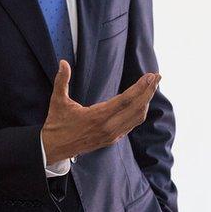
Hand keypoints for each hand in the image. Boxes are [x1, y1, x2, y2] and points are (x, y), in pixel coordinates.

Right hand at [41, 60, 159, 163]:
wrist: (53, 149)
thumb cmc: (56, 124)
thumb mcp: (57, 101)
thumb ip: (62, 81)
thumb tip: (62, 62)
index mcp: (97, 116)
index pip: (126, 100)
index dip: (140, 87)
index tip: (150, 76)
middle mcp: (108, 127)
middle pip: (137, 108)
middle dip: (149, 91)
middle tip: (157, 76)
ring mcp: (112, 135)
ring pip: (137, 117)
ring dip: (146, 101)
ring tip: (152, 86)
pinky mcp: (112, 139)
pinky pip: (131, 124)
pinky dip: (140, 112)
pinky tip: (142, 102)